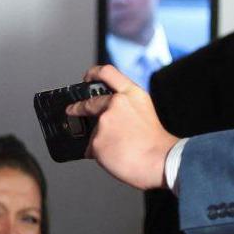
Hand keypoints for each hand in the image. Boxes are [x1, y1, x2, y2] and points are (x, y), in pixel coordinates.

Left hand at [67, 65, 178, 190]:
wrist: (161, 161)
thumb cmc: (157, 143)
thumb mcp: (145, 112)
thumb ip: (127, 108)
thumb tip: (109, 117)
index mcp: (132, 94)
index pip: (108, 73)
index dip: (93, 73)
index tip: (87, 78)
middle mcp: (116, 103)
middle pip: (90, 103)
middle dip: (78, 107)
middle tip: (73, 110)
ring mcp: (105, 121)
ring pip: (93, 131)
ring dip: (101, 141)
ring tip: (119, 151)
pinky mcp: (97, 140)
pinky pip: (92, 149)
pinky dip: (100, 155)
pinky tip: (115, 158)